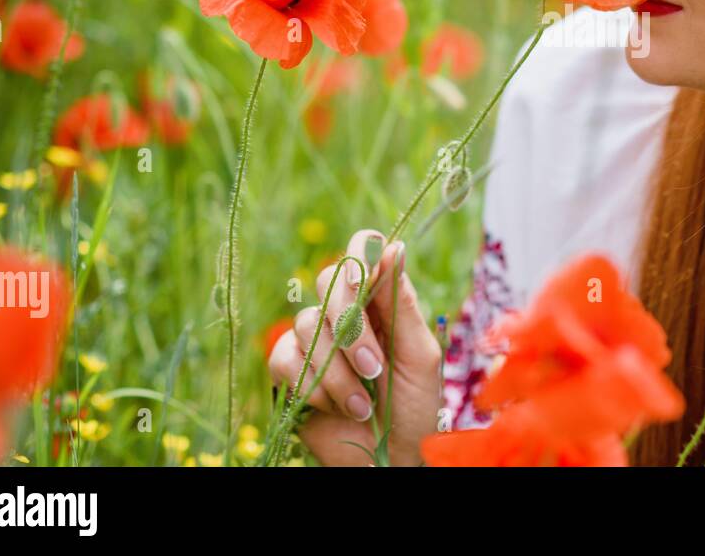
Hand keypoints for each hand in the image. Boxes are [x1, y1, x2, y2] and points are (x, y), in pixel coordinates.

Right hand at [267, 229, 444, 465]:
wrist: (388, 458)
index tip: (363, 282)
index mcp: (381, 301)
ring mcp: (314, 339)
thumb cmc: (413, 407)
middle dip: (350, 327)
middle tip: (373, 367)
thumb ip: (403, 304)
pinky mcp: (289, 369)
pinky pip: (286, 358)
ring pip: (306, 324)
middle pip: (328, 281)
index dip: (358, 257)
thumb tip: (395, 246)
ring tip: (362, 404)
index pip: (362, 251)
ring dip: (338, 371)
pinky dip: (314, 387)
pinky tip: (338, 408)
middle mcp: (345, 313)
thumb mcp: (418, 355)